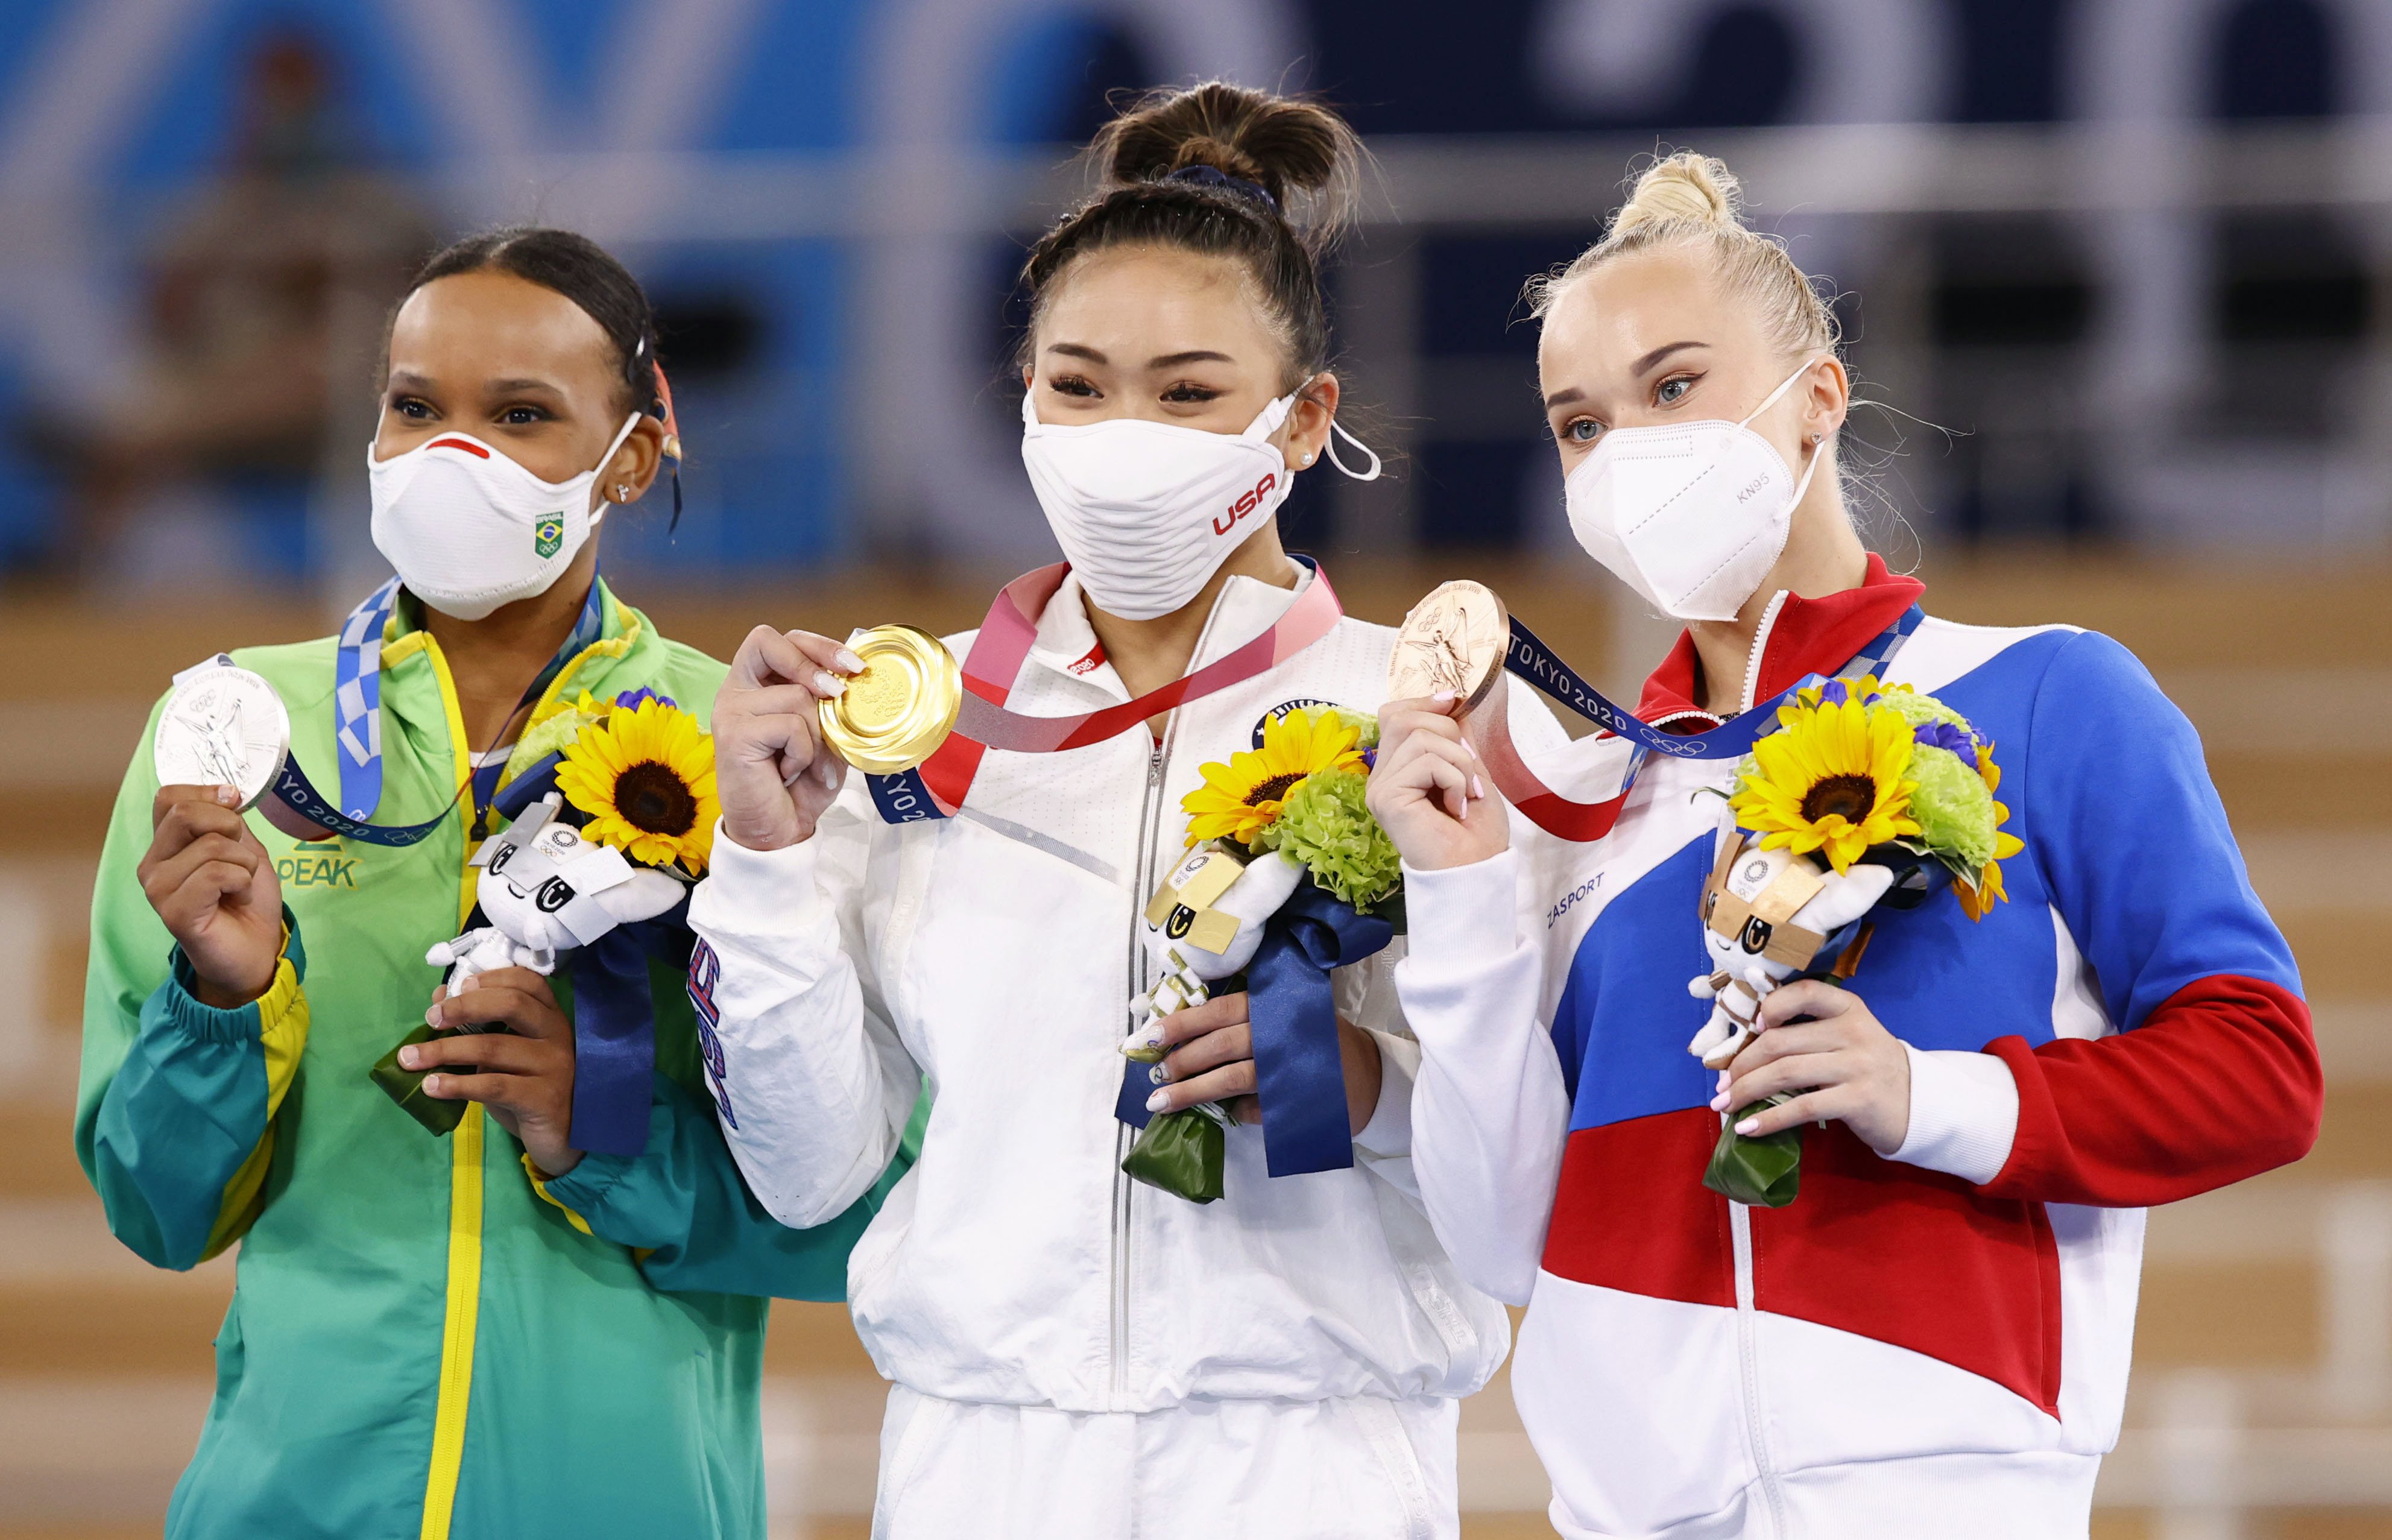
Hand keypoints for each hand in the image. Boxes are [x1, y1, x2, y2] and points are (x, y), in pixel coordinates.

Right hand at [138, 785, 282, 1007]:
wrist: (257, 949)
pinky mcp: (173, 911)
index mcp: (166, 845)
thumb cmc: (247, 899)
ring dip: (243, 862)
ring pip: (210, 845)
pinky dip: (241, 881)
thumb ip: (228, 821)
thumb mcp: (244, 848)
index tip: (235, 802)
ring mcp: (158, 889)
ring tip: (240, 886)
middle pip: (184, 813)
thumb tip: (226, 792)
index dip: (207, 792)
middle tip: (242, 855)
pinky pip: (215, 873)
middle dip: (229, 826)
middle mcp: (153, 864)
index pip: (169, 797)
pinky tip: (237, 899)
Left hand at [402, 968, 582, 1176]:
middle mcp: (556, 1035)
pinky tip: (432, 1086)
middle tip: (431, 1019)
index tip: (458, 986)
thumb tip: (439, 999)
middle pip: (512, 1004)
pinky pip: (494, 1086)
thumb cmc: (530, 1087)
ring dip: (445, 1050)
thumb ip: (481, 1027)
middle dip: (464, 1007)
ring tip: (410, 1059)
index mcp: (549, 1017)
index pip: (527, 982)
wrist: (563, 1135)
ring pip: (494, 1047)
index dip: (491, 978)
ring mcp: (553, 1066)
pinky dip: (457, 1085)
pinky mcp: (543, 1098)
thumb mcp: (507, 1054)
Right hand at [712, 627, 862, 852]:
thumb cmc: (801, 784)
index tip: (852, 666)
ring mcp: (731, 710)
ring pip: (798, 695)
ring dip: (818, 736)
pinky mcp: (733, 734)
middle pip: (768, 640)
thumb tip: (853, 677)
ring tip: (805, 764)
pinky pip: (791, 726)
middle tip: (840, 691)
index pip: (779, 640)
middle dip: (814, 660)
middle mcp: (736, 691)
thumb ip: (830, 705)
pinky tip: (788, 772)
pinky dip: (804, 753)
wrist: (777, 831)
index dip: (817, 644)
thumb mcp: (826, 737)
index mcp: (755, 685)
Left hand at [1144, 993, 1384, 1134]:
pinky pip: (1251, 1109)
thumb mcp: (1282, 1014)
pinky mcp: (1292, 1102)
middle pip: (1219, 1045)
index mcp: (1272, 1006)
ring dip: (1191, 1092)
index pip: (1218, 1010)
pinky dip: (1234, 1112)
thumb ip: (1241, 1018)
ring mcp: (1285, 1069)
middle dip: (1181, 1060)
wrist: (1367, 1076)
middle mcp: (1277, 1034)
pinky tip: (1222, 1114)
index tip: (1149, 1035)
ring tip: (1162, 1101)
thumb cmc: (1311, 1039)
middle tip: (1155, 1073)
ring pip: (1229, 1079)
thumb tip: (1180, 1031)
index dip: (1181, 1022)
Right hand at [1366, 694, 1507, 871]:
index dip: (1423, 702)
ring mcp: (1381, 788)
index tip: (1453, 702)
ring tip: (1467, 794)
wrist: (1477, 873)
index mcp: (1397, 769)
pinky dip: (1454, 779)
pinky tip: (1458, 808)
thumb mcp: (1470, 771)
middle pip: (1403, 718)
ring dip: (1458, 761)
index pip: (1394, 715)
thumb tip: (1451, 700)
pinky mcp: (1386, 798)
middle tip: (1469, 769)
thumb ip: (1456, 738)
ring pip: (1419, 736)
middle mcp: (1382, 777)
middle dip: (1448, 732)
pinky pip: (1424, 761)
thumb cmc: (1476, 833)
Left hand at [1712, 980, 1910, 1155]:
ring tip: (1725, 1105)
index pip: (1803, 992)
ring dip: (1746, 1091)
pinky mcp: (1858, 1099)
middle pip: (1780, 1041)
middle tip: (1722, 1084)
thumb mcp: (1847, 1038)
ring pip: (1785, 1073)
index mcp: (1847, 1008)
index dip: (1770, 1007)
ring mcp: (1857, 1065)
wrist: (1918, 1103)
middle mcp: (1853, 1031)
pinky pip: (1802, 1107)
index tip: (1751, 1029)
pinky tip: (1748, 1128)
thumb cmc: (1867, 1068)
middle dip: (1741, 1064)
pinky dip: (1769, 1119)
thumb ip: (1808, 1033)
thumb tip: (1745, 1049)